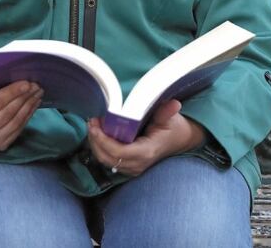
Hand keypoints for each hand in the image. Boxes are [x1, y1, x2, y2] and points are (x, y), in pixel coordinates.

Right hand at [0, 80, 42, 150]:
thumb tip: (17, 77)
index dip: (13, 92)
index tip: (27, 83)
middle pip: (8, 112)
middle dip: (24, 98)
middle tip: (36, 86)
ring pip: (15, 122)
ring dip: (29, 106)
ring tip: (37, 94)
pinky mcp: (0, 146)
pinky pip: (18, 130)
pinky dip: (28, 116)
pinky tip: (33, 105)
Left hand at [86, 100, 204, 176]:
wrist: (178, 140)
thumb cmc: (172, 127)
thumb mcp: (170, 118)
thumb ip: (167, 112)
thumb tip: (175, 104)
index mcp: (147, 151)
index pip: (119, 152)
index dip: (104, 141)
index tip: (95, 125)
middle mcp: (138, 163)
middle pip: (108, 157)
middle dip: (96, 140)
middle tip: (91, 122)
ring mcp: (133, 167)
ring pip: (106, 160)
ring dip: (96, 144)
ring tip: (92, 125)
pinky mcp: (129, 166)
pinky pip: (110, 160)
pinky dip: (101, 148)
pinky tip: (98, 134)